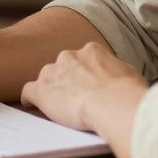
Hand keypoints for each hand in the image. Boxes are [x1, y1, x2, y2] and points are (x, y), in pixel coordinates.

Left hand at [20, 42, 147, 130]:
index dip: (85, 73)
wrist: (113, 104)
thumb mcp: (129, 73)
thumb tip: (118, 76)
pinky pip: (28, 92)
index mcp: (91, 50)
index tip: (88, 84)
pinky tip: (33, 106)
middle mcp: (68, 56)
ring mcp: (52, 72)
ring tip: (60, 106)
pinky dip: (30, 100)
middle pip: (63, 67)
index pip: (83, 58)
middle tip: (77, 97)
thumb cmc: (127, 92)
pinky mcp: (41, 90)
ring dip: (52, 90)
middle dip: (68, 80)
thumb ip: (116, 70)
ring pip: (47, 79)